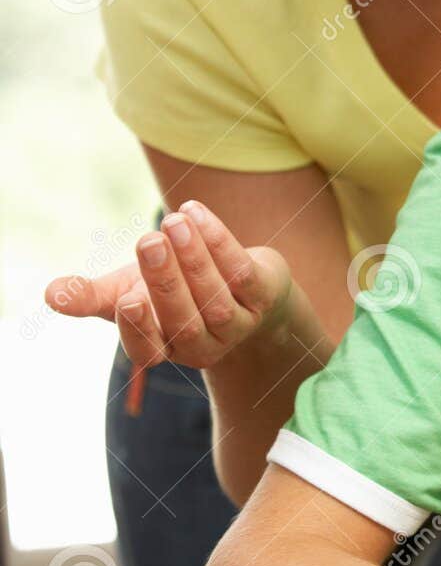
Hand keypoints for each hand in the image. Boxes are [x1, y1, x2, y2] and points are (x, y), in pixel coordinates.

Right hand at [44, 200, 293, 370]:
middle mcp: (201, 343)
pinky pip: (243, 273)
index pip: (149, 350)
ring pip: (216, 299)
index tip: (129, 297)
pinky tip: (198, 214)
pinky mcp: (264, 296)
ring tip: (174, 221)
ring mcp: (237, 324)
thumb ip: (91, 297)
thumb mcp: (127, 291)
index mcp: (164, 347)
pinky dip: (221, 243)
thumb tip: (51, 294)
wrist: (240, 283)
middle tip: (148, 241)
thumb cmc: (170, 290)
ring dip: (195, 259)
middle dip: (166, 282)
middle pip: (184, 322)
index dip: (139, 329)